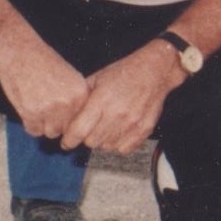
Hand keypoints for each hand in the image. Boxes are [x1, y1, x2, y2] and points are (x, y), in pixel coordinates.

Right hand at [0, 27, 89, 141]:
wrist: (19, 49)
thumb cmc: (42, 60)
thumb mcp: (69, 75)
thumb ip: (76, 98)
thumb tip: (77, 123)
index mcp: (81, 93)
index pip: (81, 120)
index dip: (70, 118)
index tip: (60, 111)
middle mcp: (69, 103)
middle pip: (66, 128)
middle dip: (57, 122)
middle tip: (45, 106)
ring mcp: (50, 110)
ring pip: (51, 132)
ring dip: (43, 124)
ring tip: (37, 105)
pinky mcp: (31, 114)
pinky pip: (34, 131)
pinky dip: (30, 123)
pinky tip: (28, 107)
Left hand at [60, 40, 183, 154]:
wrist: (154, 71)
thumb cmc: (124, 73)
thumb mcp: (97, 78)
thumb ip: (82, 97)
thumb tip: (66, 114)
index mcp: (101, 99)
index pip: (79, 130)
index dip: (69, 140)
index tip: (66, 143)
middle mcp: (116, 113)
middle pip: (91, 142)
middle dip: (86, 138)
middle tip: (88, 130)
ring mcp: (132, 123)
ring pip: (107, 147)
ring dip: (102, 141)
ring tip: (105, 128)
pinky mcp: (144, 130)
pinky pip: (123, 149)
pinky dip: (117, 144)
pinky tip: (117, 132)